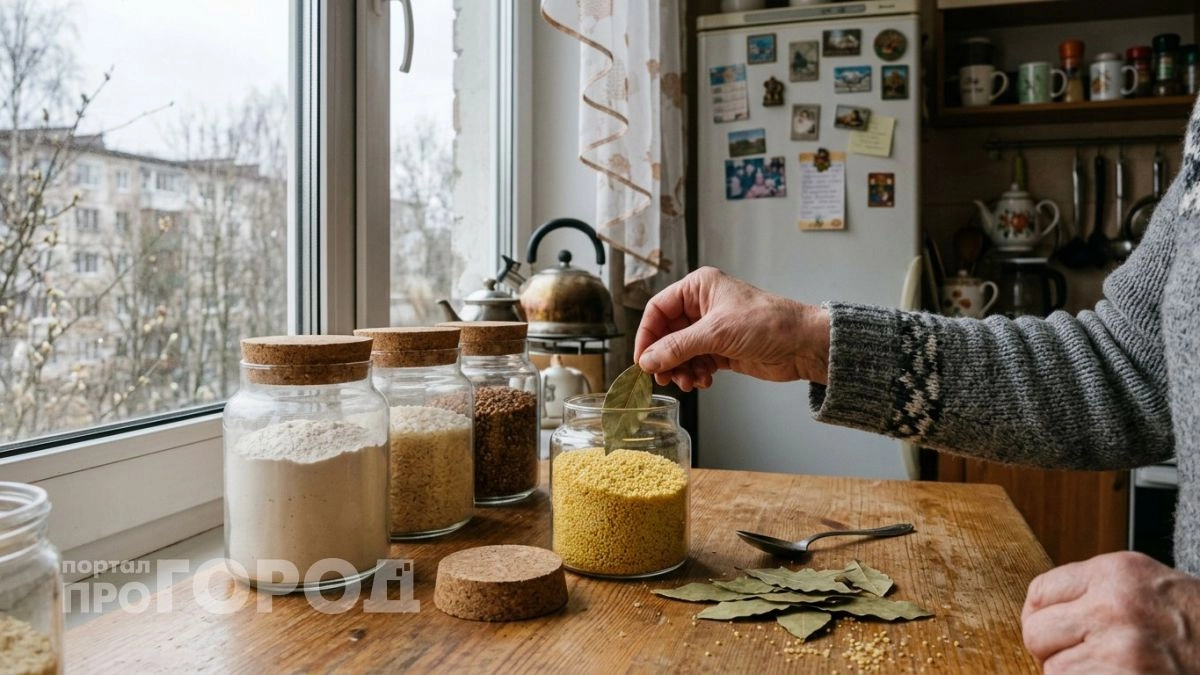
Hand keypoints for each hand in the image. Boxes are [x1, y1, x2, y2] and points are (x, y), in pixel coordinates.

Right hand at [633, 267, 829, 390]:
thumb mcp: (717, 332)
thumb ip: (678, 347)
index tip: (642, 359)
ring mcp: (711, 329)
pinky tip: (704, 381)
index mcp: (698, 288)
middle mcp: (702, 306)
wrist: (803, 344)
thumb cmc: (769, 323)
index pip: (658, 309)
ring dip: (680, 369)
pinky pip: (695, 363)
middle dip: (664, 357)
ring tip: (688, 382)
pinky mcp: (721, 349)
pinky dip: (695, 374)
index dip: (647, 335)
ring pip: (680, 352)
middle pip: (666, 334)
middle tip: (664, 377)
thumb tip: (648, 360)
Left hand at [1022, 551, 1199, 672]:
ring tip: (1111, 669)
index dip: (1042, 616)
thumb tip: (1042, 610)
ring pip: (1054, 670)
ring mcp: (1119, 650)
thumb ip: (1096, 590)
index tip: (1052, 628)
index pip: (1041, 592)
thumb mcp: (1150, 585)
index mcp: (1117, 573)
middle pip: (1036, 633)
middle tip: (1083, 656)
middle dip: (1052, 649)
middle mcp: (1113, 607)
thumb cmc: (1199, 625)